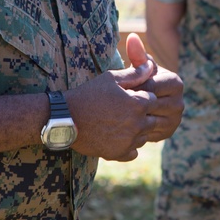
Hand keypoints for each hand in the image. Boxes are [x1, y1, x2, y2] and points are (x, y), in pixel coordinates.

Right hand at [65, 34, 182, 160]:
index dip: (142, 97)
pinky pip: (134, 152)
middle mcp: (137, 125)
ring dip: (137, 131)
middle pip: (153, 120)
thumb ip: (135, 73)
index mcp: (138, 104)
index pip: (154, 100)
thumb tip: (151, 66)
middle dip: (143, 115)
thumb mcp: (111, 78)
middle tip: (123, 111)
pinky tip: (116, 137)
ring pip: (144, 137)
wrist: (65, 119)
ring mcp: (128, 141)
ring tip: (118, 123)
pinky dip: (128, 146)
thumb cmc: (88, 94)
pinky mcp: (119, 154)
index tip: (129, 97)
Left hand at [118, 34, 182, 142]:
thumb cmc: (140, 79)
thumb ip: (137, 54)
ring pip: (150, 121)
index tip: (118, 89)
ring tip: (116, 114)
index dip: (133, 88)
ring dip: (133, 119)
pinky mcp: (168, 133)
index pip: (151, 87)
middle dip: (132, 104)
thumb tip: (132, 37)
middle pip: (152, 105)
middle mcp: (180, 102)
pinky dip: (135, 129)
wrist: (143, 100)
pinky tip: (123, 125)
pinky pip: (150, 133)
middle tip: (114, 104)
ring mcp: (176, 119)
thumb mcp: (139, 68)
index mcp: (175, 82)